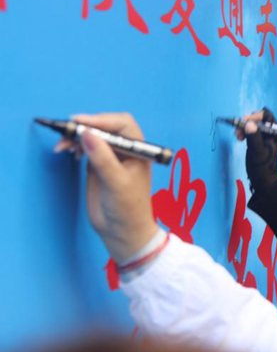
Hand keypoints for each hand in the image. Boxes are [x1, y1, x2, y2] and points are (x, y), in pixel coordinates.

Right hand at [71, 113, 157, 262]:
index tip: (80, 123)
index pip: (122, 124)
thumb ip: (103, 158)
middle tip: (66, 132)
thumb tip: (87, 133)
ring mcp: (111, 156)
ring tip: (62, 146)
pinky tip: (68, 151)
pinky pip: (85, 147)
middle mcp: (126, 150)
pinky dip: (75, 145)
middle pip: (105, 127)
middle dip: (86, 126)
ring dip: (76, 136)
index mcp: (138, 150)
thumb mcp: (116, 182)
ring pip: (93, 136)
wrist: (122, 232)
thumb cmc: (128, 208)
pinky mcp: (98, 165)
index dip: (101, 119)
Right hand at [237, 108, 276, 191]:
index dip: (255, 116)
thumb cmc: (263, 166)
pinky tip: (239, 138)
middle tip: (239, 129)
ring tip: (238, 135)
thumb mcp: (257, 151)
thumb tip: (248, 123)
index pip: (266, 115)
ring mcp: (264, 135)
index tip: (245, 122)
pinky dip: (243, 131)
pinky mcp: (257, 140)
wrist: (263, 178)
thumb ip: (254, 137)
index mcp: (275, 131)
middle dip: (247, 121)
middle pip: (258, 118)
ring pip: (253, 124)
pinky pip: (250, 130)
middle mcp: (270, 131)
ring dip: (244, 126)